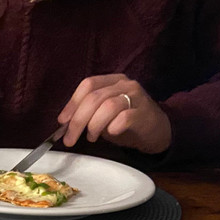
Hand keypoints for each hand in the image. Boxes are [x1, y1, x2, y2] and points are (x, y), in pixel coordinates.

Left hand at [57, 74, 171, 154]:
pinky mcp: (144, 113)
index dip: (72, 103)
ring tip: (91, 137)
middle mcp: (125, 84)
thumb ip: (87, 113)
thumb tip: (65, 123)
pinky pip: (124, 118)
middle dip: (78, 120)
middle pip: (94, 97)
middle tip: (70, 139)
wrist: (157, 130)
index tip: (62, 122)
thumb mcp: (104, 114)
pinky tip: (110, 134)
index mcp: (112, 80)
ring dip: (94, 125)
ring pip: (108, 106)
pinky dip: (113, 128)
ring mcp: (136, 97)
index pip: (88, 85)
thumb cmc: (126, 122)